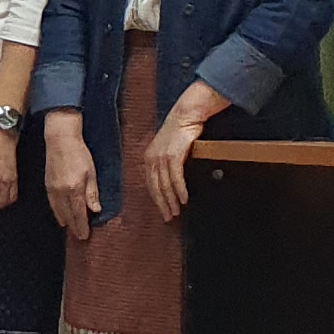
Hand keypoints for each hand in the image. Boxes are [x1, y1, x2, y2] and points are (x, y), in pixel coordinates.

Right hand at [43, 115, 94, 243]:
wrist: (60, 140)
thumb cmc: (79, 153)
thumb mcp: (92, 172)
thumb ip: (92, 193)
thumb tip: (96, 210)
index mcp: (74, 189)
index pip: (78, 214)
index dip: (82, 226)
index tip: (85, 236)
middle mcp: (61, 193)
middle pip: (67, 216)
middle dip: (74, 227)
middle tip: (79, 237)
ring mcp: (52, 190)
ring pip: (58, 212)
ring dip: (65, 221)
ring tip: (71, 229)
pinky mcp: (47, 185)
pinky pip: (52, 205)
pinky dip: (57, 212)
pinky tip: (61, 215)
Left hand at [140, 112, 204, 226]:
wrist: (186, 116)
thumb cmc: (180, 132)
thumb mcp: (168, 149)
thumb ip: (166, 163)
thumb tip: (170, 181)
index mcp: (148, 158)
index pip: (150, 185)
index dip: (156, 200)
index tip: (163, 211)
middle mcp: (151, 159)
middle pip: (155, 188)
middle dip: (163, 205)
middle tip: (169, 217)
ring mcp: (161, 158)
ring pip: (165, 185)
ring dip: (172, 201)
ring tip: (177, 212)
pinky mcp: (173, 156)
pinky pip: (175, 178)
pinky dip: (180, 190)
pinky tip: (184, 199)